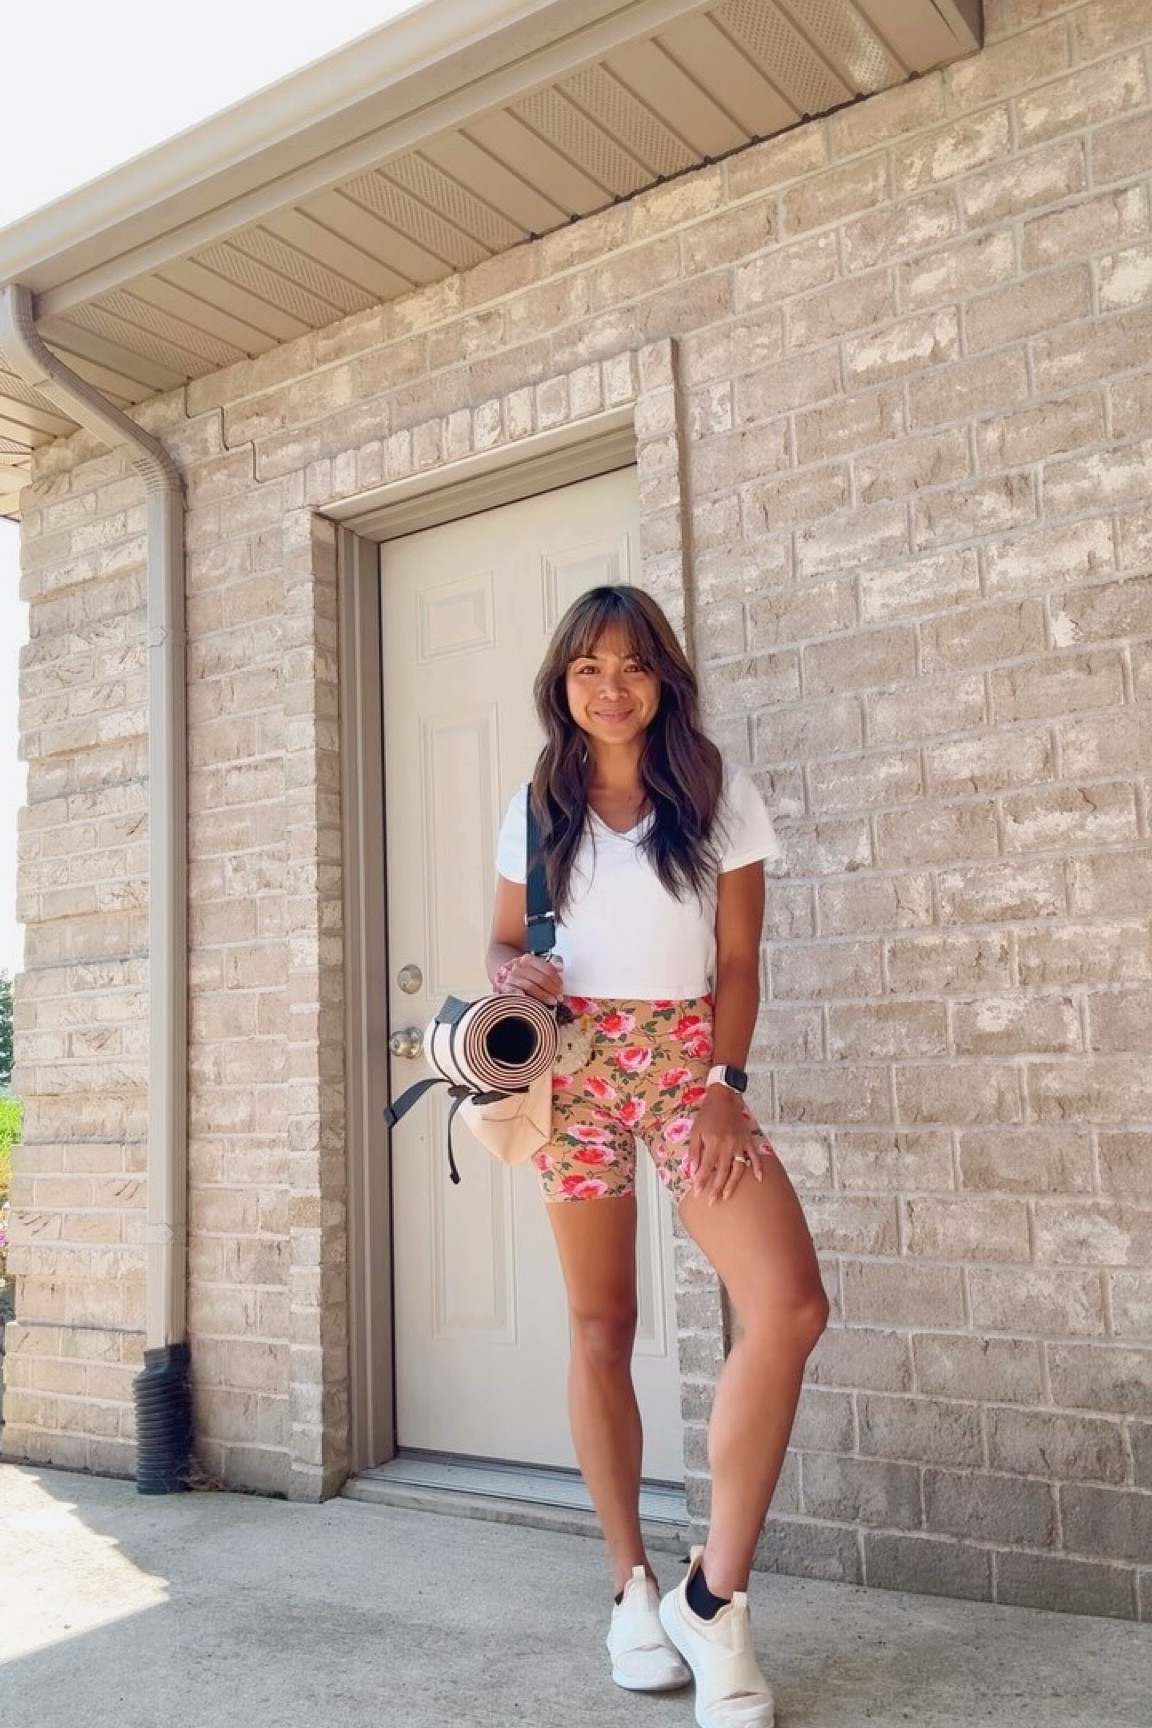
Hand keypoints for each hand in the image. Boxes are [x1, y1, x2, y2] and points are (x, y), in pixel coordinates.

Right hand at [494, 953, 564, 1005]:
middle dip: (552, 989)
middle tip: (559, 997)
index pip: (547, 968)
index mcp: (528, 959)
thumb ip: (551, 965)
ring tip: (551, 1001)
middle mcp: (518, 966)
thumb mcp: (537, 966)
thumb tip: (560, 967)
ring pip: (530, 986)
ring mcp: (510, 977)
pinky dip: (523, 997)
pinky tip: (531, 1001)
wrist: (503, 977)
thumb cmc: (523, 974)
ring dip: (543, 995)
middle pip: (540, 978)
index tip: (561, 987)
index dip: (557, 979)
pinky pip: (515, 992)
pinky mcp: (504, 988)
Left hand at [687, 1085, 762, 1204]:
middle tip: (711, 1201)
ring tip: (727, 1196)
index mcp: (713, 1143)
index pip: (706, 1167)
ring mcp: (740, 1144)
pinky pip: (755, 1156)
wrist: (724, 1098)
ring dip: (732, 1184)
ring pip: (737, 1169)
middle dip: (715, 1188)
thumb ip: (694, 1152)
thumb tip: (692, 1171)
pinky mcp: (748, 1141)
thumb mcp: (695, 1131)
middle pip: (722, 1172)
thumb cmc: (707, 1115)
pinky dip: (758, 1168)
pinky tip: (759, 1179)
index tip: (697, 1193)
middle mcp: (728, 1145)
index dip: (701, 1181)